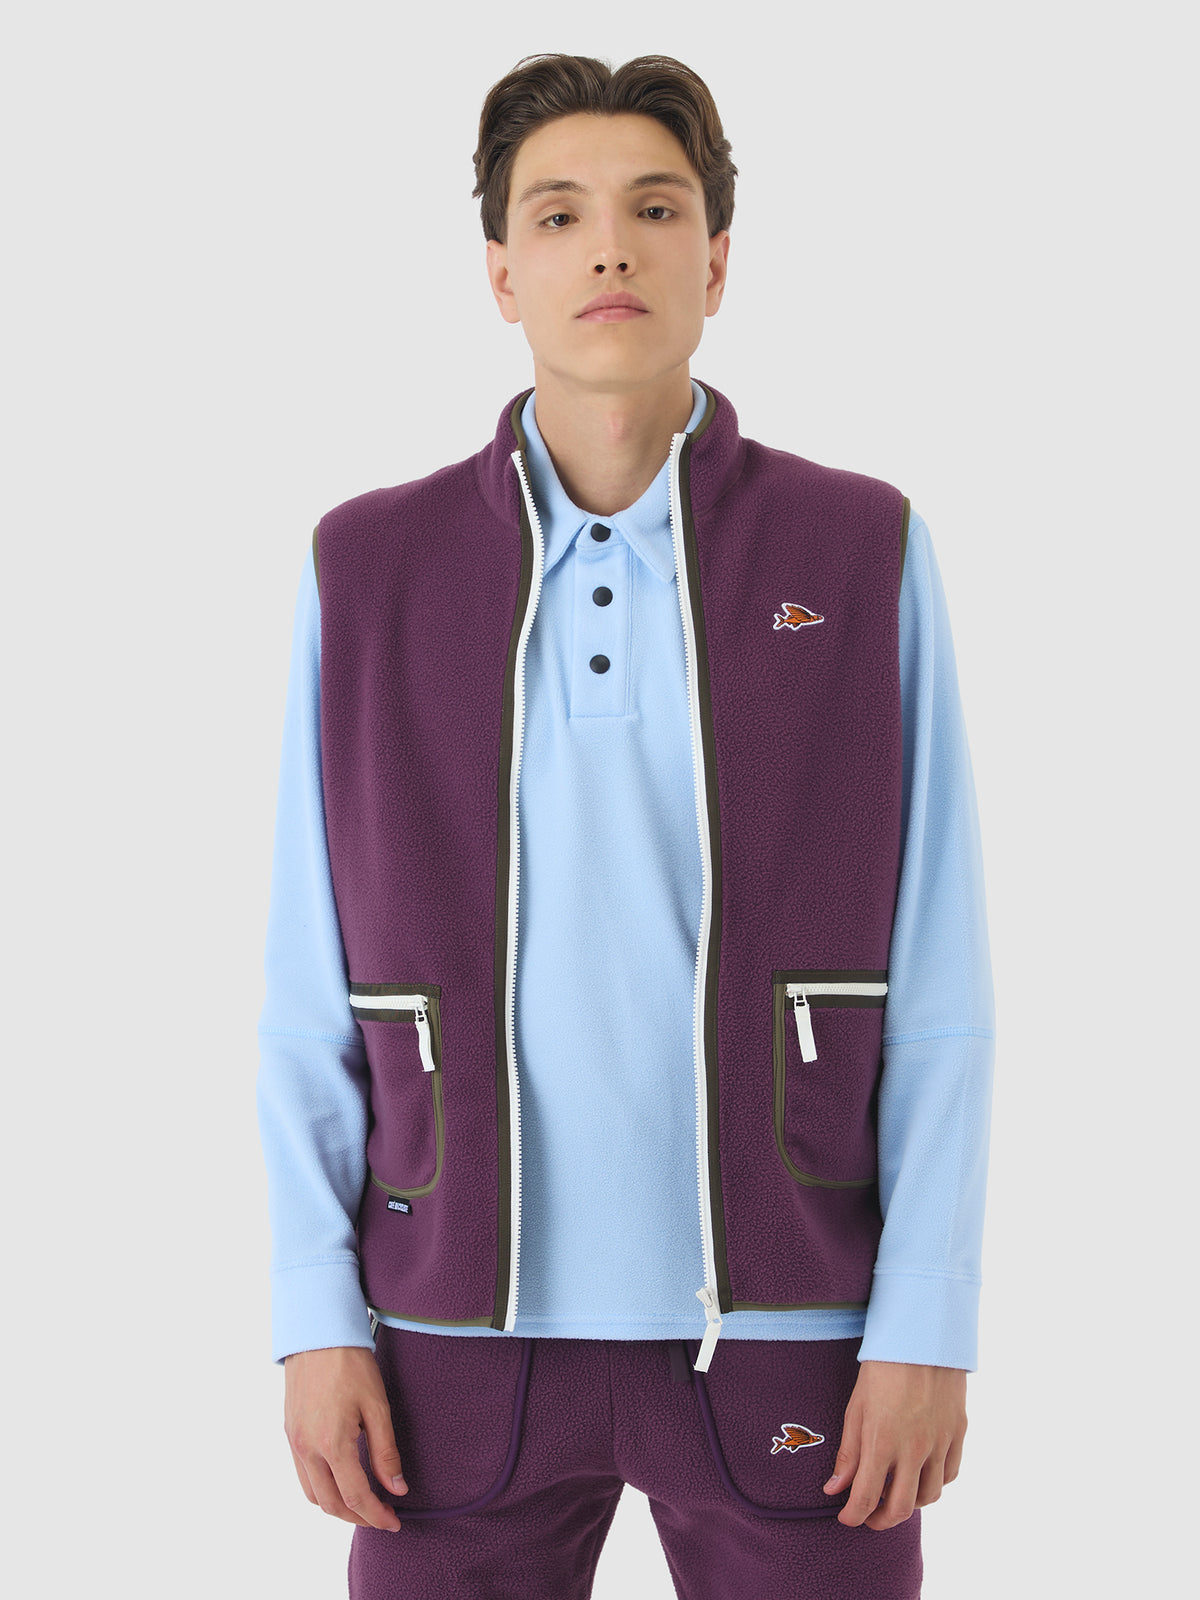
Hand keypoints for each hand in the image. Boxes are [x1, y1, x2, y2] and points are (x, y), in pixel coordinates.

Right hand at [283, 1345, 408, 1531]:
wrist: (317, 1333)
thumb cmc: (351, 1364)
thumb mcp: (377, 1406)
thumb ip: (385, 1452)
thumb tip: (397, 1489)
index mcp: (331, 1443)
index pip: (355, 1496)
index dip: (376, 1516)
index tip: (395, 1522)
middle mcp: (307, 1449)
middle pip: (330, 1504)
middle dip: (357, 1517)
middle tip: (382, 1516)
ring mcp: (294, 1442)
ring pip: (313, 1495)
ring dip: (337, 1506)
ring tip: (363, 1503)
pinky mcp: (289, 1433)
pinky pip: (302, 1475)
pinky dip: (321, 1488)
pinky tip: (340, 1479)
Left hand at [822, 1360, 966, 1529]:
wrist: (922, 1335)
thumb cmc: (882, 1366)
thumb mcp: (856, 1406)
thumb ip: (848, 1452)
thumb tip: (834, 1488)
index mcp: (882, 1441)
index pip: (865, 1498)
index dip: (853, 1516)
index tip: (845, 1517)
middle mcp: (914, 1449)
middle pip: (900, 1508)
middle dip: (880, 1520)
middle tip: (868, 1515)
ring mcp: (940, 1442)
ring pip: (929, 1496)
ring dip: (909, 1503)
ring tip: (893, 1492)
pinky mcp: (958, 1433)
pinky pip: (949, 1474)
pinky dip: (934, 1483)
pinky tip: (920, 1473)